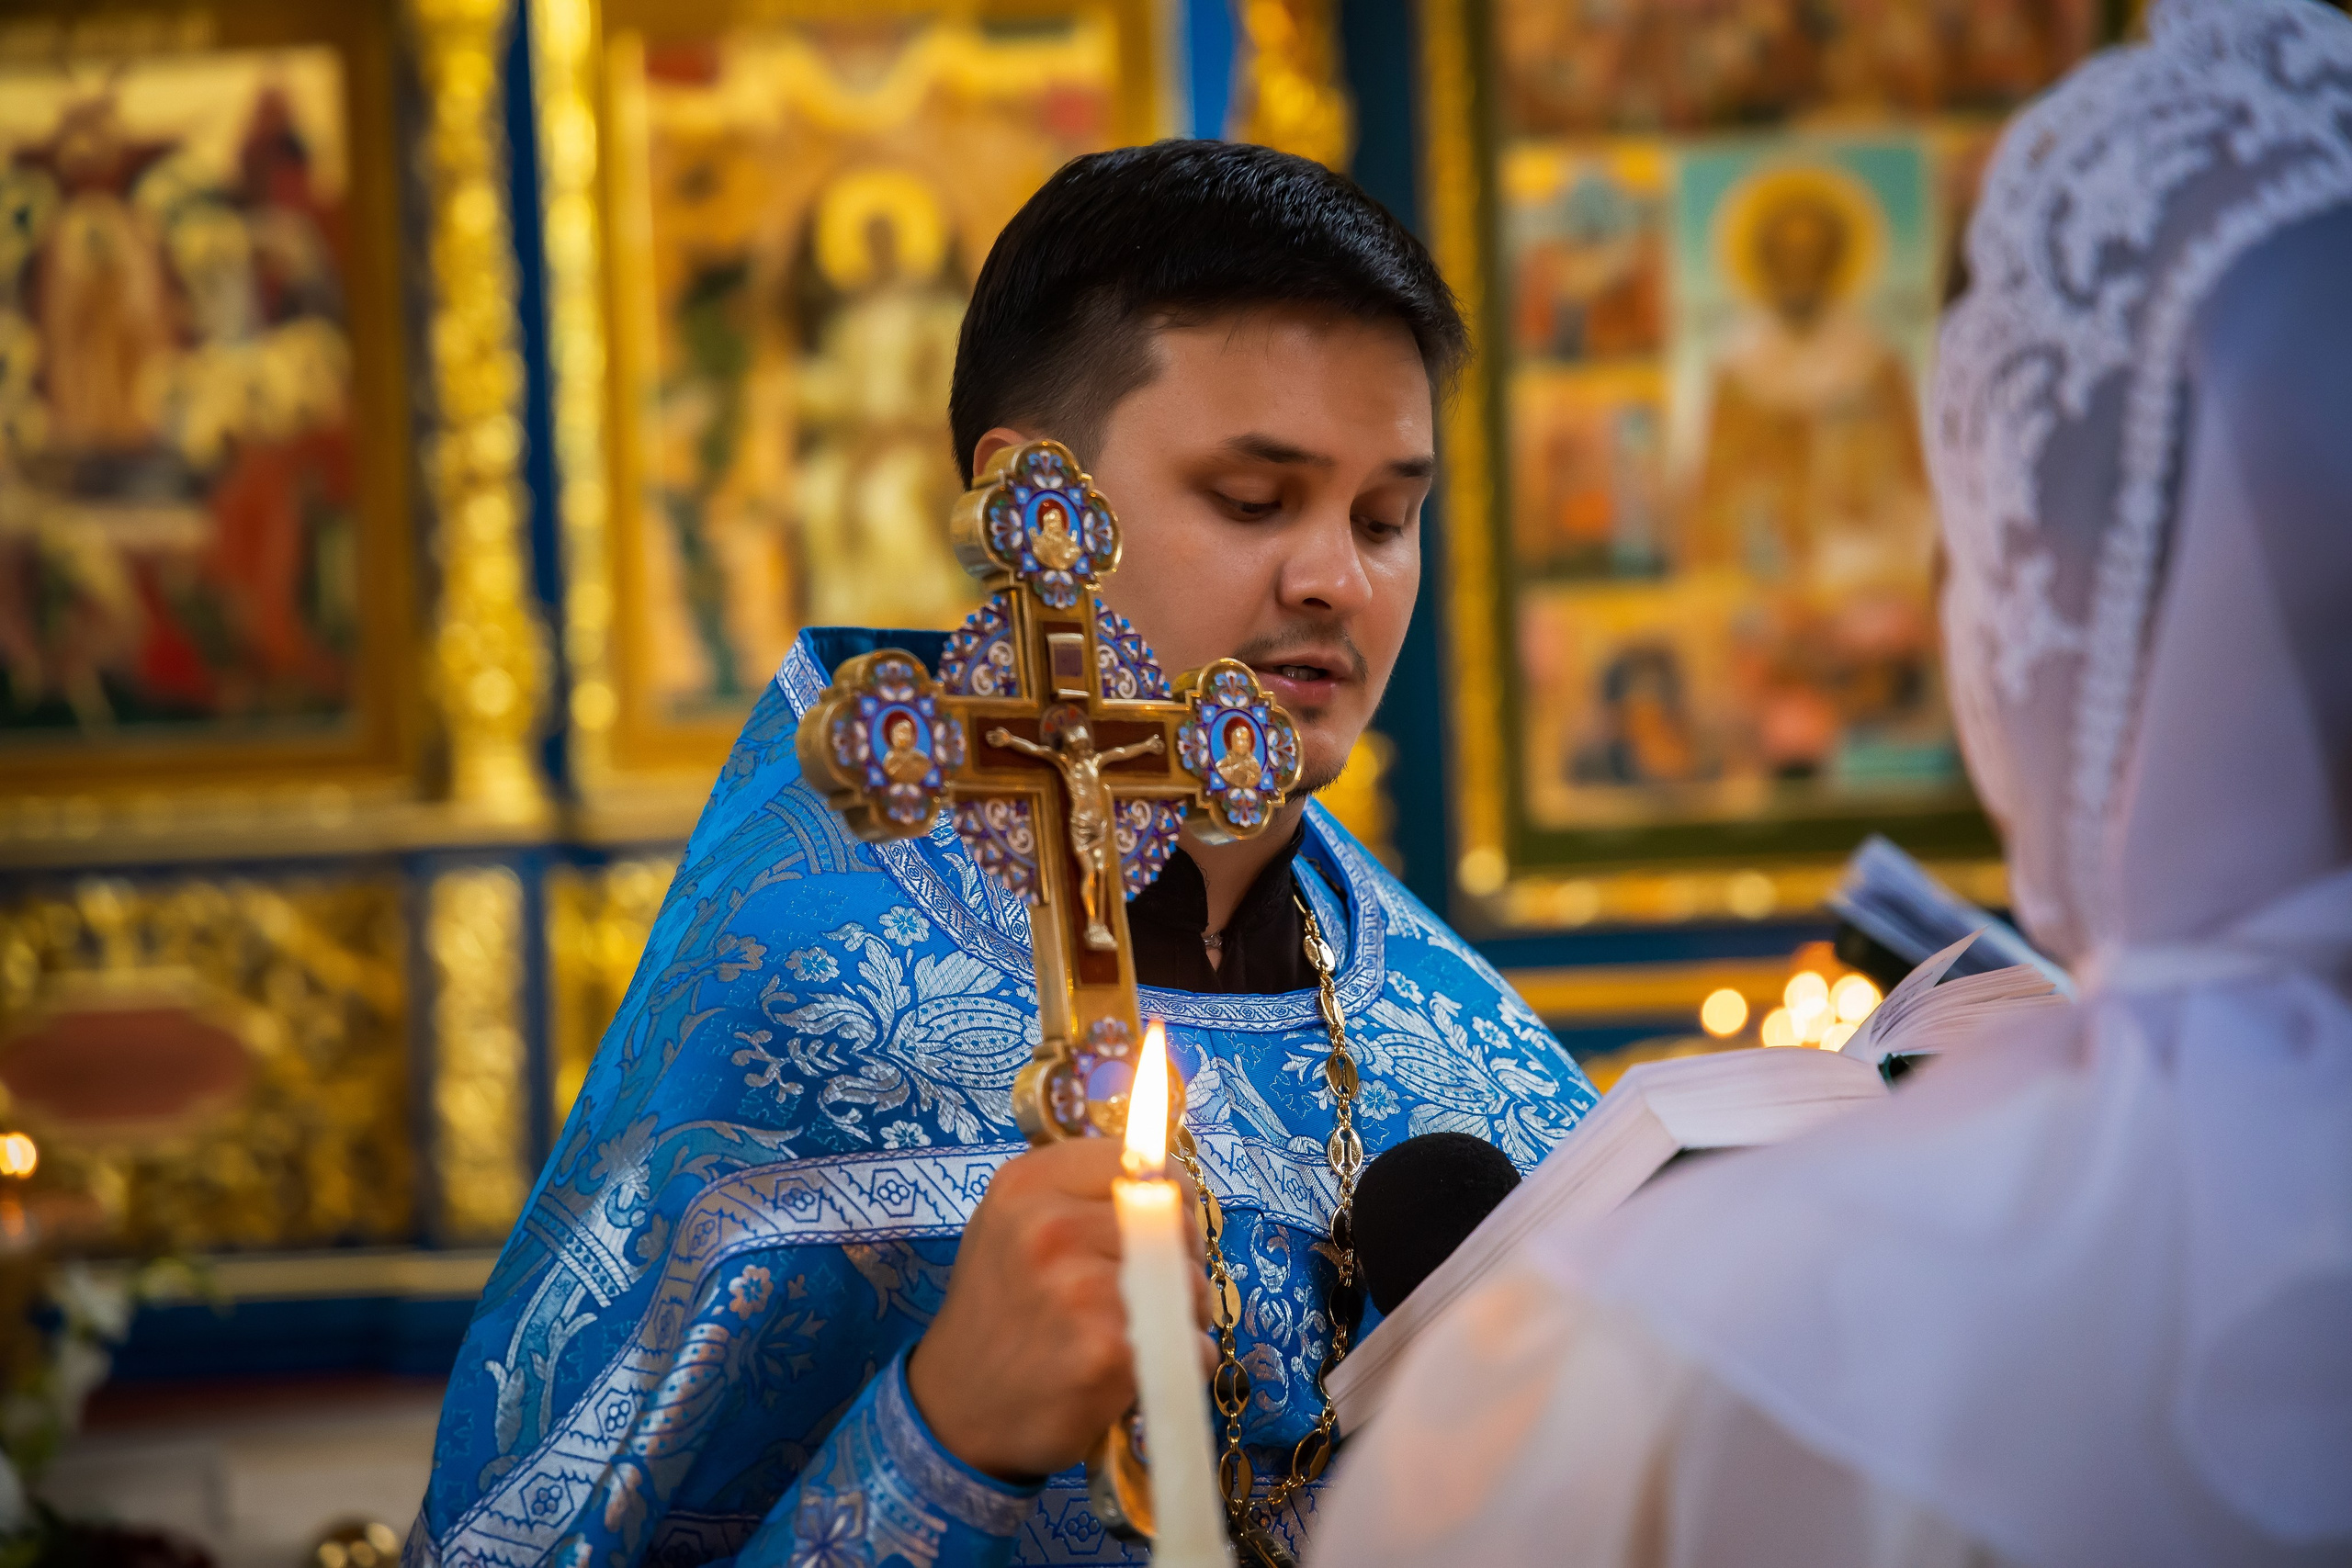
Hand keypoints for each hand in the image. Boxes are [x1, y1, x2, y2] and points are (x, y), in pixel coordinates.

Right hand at [906, 1138, 1216, 1481]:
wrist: (955, 1408)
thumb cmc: (1000, 1312)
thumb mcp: (1014, 1225)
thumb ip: (1081, 1194)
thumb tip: (1166, 1181)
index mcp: (1029, 1184)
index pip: (1151, 1166)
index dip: (1170, 1199)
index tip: (1158, 1228)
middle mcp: (1050, 1227)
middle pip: (1177, 1223)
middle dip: (1179, 1259)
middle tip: (1144, 1291)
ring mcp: (1079, 1288)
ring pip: (1192, 1283)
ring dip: (1184, 1313)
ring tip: (1137, 1331)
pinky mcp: (1107, 1350)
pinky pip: (1191, 1341)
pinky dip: (1182, 1359)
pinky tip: (1139, 1369)